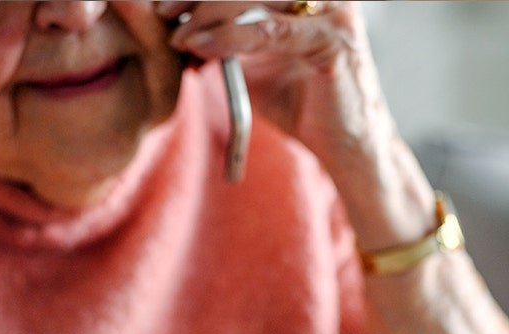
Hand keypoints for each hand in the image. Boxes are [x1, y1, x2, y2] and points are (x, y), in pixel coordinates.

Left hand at [157, 1, 390, 172]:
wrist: (344, 143)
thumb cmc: (303, 101)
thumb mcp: (257, 60)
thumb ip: (229, 35)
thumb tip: (181, 22)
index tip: (167, 0)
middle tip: (164, 12)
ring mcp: (333, 12)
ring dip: (210, 14)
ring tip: (181, 37)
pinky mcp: (333, 41)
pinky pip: (271, 31)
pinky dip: (231, 38)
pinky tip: (203, 49)